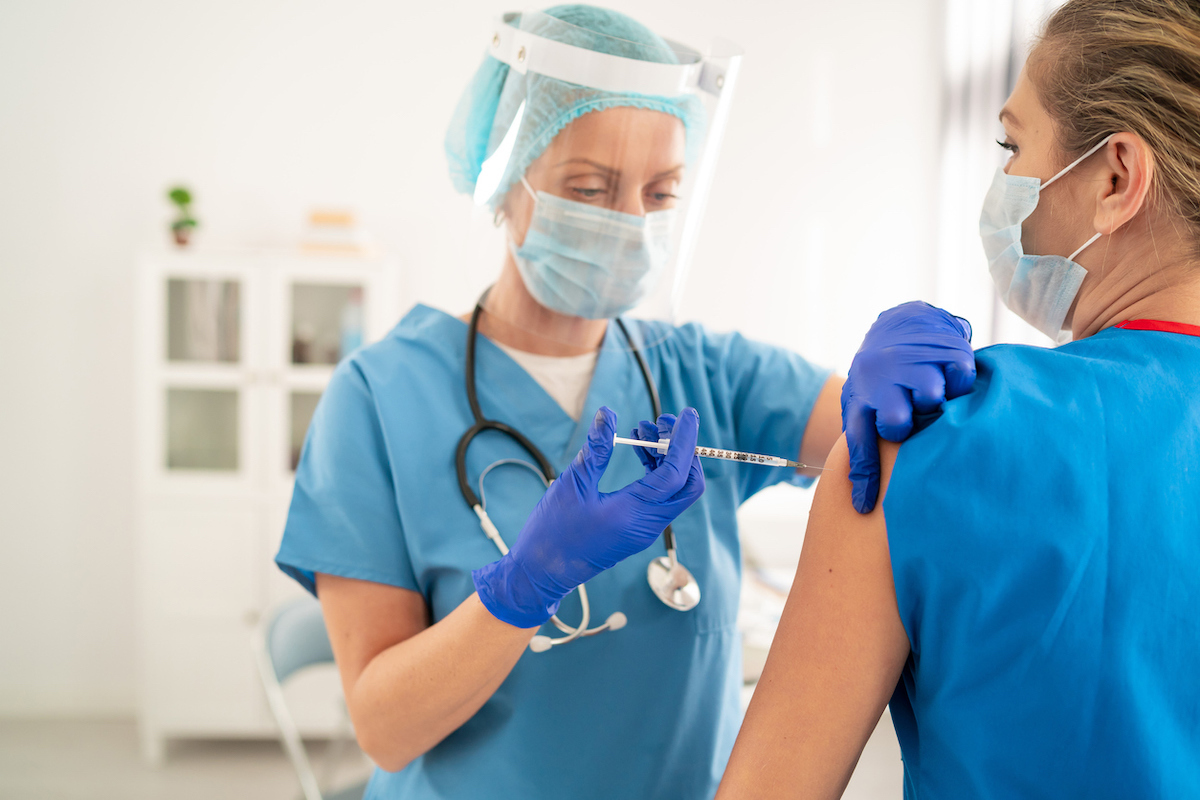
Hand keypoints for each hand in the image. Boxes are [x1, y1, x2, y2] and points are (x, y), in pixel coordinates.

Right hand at [472, 406, 705, 627]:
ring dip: (666, 458)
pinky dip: (655, 472)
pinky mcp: (636, 529)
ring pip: (674, 490)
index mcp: (635, 513)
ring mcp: (644, 529)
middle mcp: (647, 524)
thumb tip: (608, 415)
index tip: (686, 414)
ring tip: (642, 431)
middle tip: (661, 423)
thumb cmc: (553, 532)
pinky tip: (637, 452)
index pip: (676, 473)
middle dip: (682, 449)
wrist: (542, 572)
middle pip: (687, 485)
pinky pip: (659, 498)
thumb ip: (596, 449)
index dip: (684, 440)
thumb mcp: (573, 484)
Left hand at [842, 301, 974, 513]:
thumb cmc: (878, 388)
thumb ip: (863, 458)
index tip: (898, 435)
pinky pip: (960, 376)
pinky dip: (960, 382)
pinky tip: (950, 380)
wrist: (897, 329)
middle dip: (913, 421)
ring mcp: (915, 360)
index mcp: (862, 396)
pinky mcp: (947, 349)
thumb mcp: (861, 416)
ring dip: (936, 401)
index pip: (870, 431)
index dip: (889, 438)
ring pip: (932, 396)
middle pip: (903, 418)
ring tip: (932, 397)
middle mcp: (885, 375)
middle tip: (918, 414)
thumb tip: (862, 508)